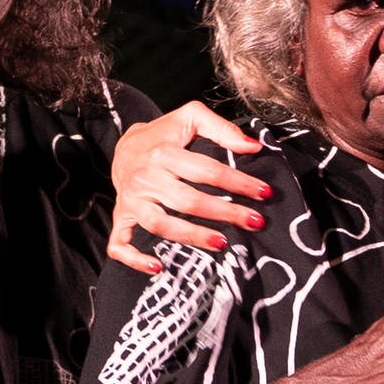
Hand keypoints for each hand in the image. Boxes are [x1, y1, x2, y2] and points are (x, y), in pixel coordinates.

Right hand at [107, 102, 270, 268]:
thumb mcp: (189, 117)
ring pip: (161, 224)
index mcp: (163, 152)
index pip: (207, 170)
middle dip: (225, 213)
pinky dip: (135, 259)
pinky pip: (120, 244)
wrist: (123, 146)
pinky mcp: (122, 218)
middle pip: (188, 200)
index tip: (263, 193)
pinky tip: (158, 266)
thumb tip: (253, 146)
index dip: (238, 182)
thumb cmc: (163, 135)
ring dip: (192, 236)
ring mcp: (132, 201)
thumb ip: (222, 128)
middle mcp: (145, 177)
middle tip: (254, 221)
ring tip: (222, 242)